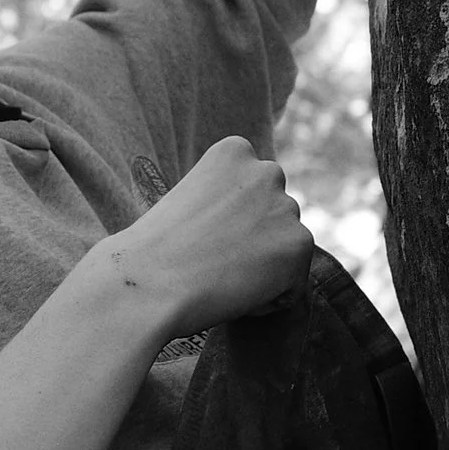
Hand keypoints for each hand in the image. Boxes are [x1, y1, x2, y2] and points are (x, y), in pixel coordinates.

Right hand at [106, 138, 313, 338]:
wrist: (149, 281)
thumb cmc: (154, 249)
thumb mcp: (188, 199)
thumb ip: (226, 201)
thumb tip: (251, 228)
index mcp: (235, 151)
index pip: (253, 192)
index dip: (229, 222)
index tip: (201, 235)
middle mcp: (267, 171)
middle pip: (275, 217)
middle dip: (255, 240)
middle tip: (214, 260)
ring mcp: (287, 207)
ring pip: (286, 251)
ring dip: (263, 268)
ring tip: (220, 277)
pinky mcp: (299, 246)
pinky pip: (292, 285)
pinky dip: (269, 298)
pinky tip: (233, 292)